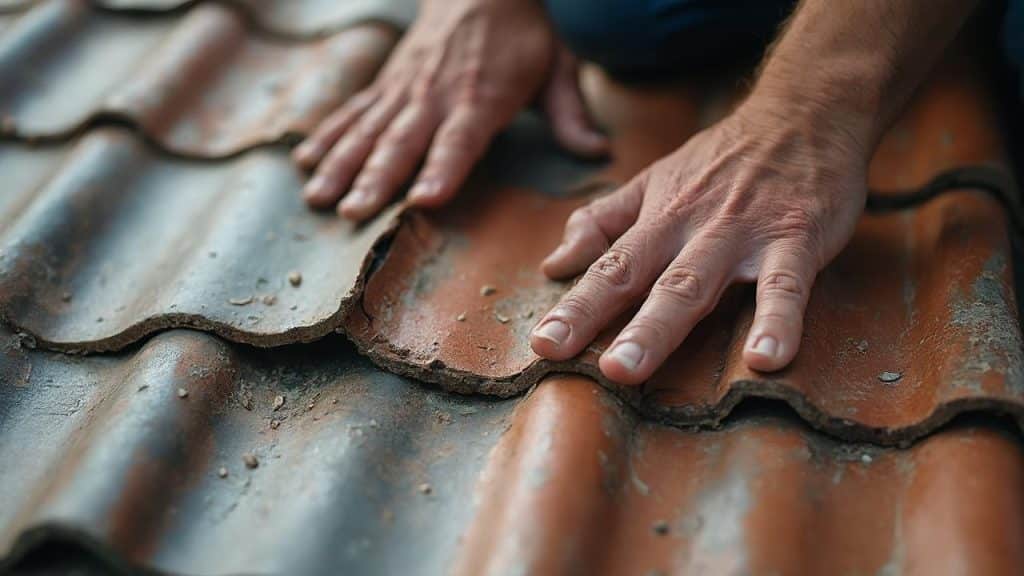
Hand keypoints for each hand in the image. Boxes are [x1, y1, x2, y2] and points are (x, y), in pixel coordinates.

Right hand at [293, 0, 607, 219]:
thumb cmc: (523, 34)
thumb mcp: (558, 66)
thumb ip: (570, 112)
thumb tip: (599, 151)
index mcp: (481, 97)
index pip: (460, 139)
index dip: (443, 169)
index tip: (424, 199)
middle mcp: (436, 95)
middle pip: (402, 141)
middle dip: (376, 178)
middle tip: (353, 212)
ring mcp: (406, 89)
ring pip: (368, 130)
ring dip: (342, 165)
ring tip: (319, 198)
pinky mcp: (388, 84)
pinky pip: (354, 112)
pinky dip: (329, 136)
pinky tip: (305, 163)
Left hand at [530, 100, 870, 384]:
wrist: (804, 112)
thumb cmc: (723, 159)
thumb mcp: (654, 182)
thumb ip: (603, 222)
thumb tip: (552, 265)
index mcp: (658, 219)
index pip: (609, 267)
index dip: (576, 307)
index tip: (543, 346)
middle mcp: (691, 227)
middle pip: (645, 279)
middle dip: (612, 324)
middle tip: (588, 370)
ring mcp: (743, 234)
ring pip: (695, 283)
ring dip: (661, 327)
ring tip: (631, 371)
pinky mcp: (797, 238)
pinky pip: (785, 285)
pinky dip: (777, 320)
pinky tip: (766, 359)